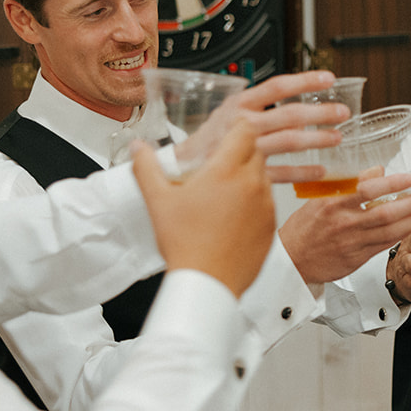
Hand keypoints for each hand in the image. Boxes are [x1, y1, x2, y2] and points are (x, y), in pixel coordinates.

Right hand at [132, 122, 272, 296]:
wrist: (208, 283)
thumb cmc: (184, 244)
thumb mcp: (158, 201)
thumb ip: (147, 168)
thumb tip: (138, 148)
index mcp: (226, 171)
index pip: (245, 130)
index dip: (237, 126)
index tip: (228, 131)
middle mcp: (252, 184)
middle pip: (256, 151)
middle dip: (241, 151)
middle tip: (221, 162)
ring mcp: (266, 205)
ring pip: (264, 176)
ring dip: (249, 176)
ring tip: (225, 191)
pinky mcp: (272, 225)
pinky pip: (268, 202)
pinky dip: (255, 201)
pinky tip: (234, 214)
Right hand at [172, 71, 349, 182]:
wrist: (175, 176)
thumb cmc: (202, 147)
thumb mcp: (222, 118)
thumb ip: (249, 110)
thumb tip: (281, 96)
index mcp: (236, 106)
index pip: (275, 87)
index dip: (303, 81)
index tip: (328, 78)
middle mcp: (240, 126)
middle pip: (287, 115)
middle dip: (318, 113)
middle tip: (342, 112)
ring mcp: (244, 153)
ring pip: (287, 142)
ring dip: (315, 140)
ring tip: (337, 139)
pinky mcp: (246, 178)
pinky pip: (280, 174)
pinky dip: (302, 173)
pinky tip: (320, 172)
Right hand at [280, 169, 410, 284]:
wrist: (291, 260)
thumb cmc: (304, 227)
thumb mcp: (319, 198)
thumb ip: (349, 184)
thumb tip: (378, 170)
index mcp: (332, 204)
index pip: (366, 190)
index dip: (391, 184)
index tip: (408, 178)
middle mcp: (343, 223)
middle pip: (384, 213)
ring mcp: (352, 243)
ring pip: (389, 232)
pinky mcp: (357, 259)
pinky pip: (384, 246)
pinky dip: (400, 236)